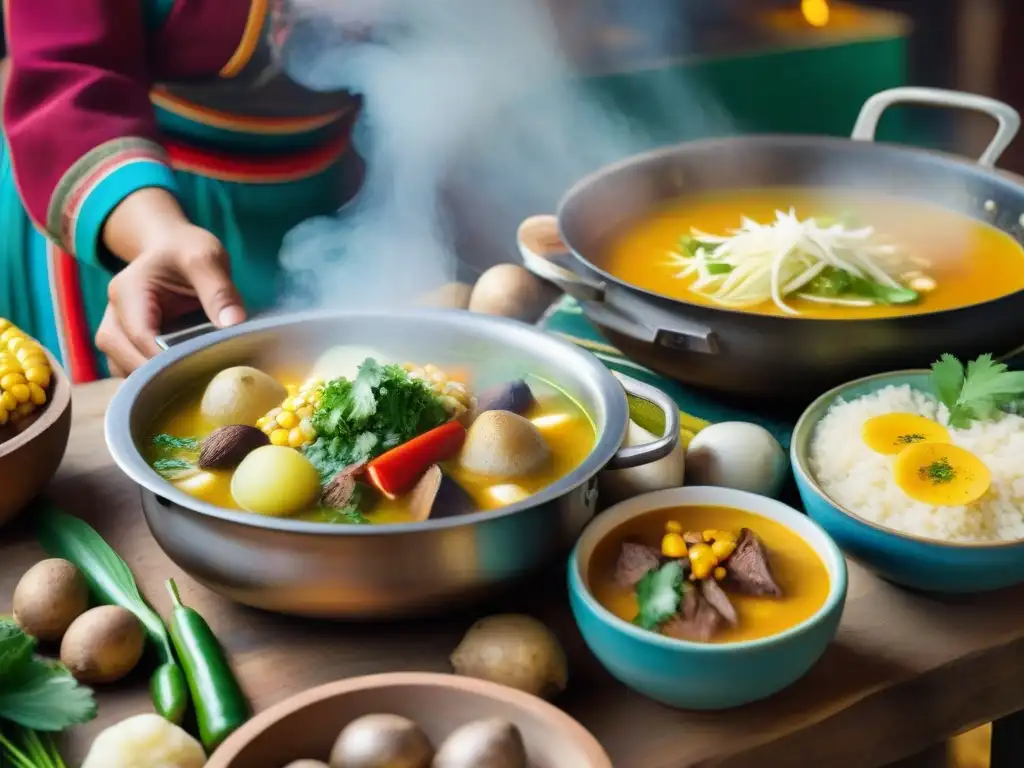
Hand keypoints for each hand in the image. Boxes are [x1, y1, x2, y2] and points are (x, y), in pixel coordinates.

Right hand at [96, 224, 245, 375]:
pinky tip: (187, 378)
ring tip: (196, 381)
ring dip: (158, 382)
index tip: (205, 369)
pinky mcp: (127, 348)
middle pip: (126, 361)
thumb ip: (219, 289)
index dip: (170, 358)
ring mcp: (117, 336)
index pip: (141, 338)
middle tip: (204, 381)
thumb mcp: (205, 258)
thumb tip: (233, 323)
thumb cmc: (184, 250)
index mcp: (127, 294)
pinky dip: (157, 380)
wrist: (170, 248)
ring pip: (126, 374)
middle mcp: (113, 318)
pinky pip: (135, 375)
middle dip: (162, 375)